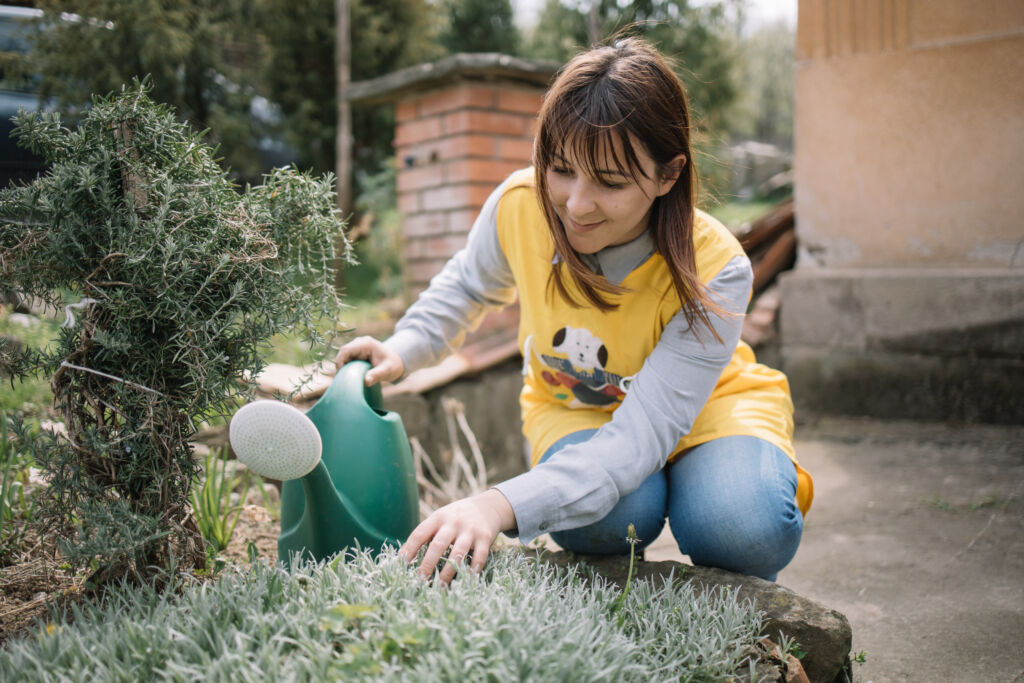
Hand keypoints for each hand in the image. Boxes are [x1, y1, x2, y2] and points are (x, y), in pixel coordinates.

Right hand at [334, 335, 404, 385]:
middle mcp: (359, 343)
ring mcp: (357, 347)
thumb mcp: (387, 370)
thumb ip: (377, 375)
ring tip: (345, 380)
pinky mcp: (356, 353)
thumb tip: (366, 382)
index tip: (340, 374)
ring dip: (343, 367)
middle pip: (342, 353)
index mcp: (366, 344)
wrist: (396, 361)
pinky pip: (347, 360)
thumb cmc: (393, 365)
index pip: (346, 350)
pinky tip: (349, 377)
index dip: (340, 361)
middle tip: (342, 380)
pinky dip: (346, 368)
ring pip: (343, 357)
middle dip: (340, 366)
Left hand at [399, 489, 515, 584]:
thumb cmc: (457, 517)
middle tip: (420, 580)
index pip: (419, 534)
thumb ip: (427, 533)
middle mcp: (453, 523)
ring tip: (440, 587)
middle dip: (427, 565)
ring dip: (448, 573)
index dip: (409, 549)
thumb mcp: (441, 518)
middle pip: (437, 545)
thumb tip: (404, 557)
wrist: (488, 506)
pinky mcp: (485, 538)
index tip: (401, 565)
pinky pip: (478, 558)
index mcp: (438, 517)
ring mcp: (470, 530)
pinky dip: (471, 571)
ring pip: (457, 554)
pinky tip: (464, 581)